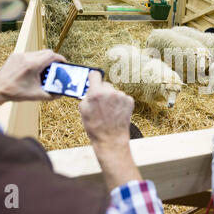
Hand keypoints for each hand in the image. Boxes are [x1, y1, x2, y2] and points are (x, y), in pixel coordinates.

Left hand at [0, 50, 65, 112]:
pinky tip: (33, 70)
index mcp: (33, 65)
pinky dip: (34, 60)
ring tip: (44, 69)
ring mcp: (20, 55)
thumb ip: (51, 95)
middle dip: (53, 59)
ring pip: (37, 53)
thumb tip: (61, 94)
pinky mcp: (15, 56)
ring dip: (43, 59)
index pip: (52, 55)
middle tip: (56, 67)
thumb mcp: (37, 95)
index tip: (64, 63)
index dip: (60, 58)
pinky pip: (29, 55)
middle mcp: (27, 57)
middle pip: (46, 52)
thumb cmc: (16, 93)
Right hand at [79, 71, 140, 190]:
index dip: (93, 78)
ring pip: (114, 91)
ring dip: (111, 98)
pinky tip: (116, 112)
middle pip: (105, 84)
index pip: (95, 75)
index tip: (93, 80)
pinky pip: (122, 97)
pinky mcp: (130, 101)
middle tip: (100, 103)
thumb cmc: (95, 126)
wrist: (111, 139)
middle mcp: (110, 92)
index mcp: (96, 93)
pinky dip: (119, 103)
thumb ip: (86, 96)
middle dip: (102, 91)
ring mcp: (121, 96)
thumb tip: (89, 88)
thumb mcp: (83, 110)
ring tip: (108, 111)